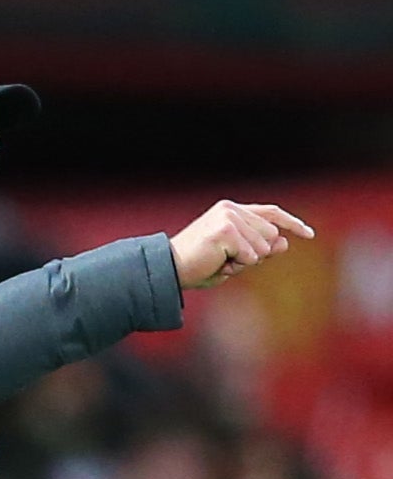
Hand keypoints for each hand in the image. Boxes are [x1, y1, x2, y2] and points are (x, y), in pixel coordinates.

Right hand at [170, 201, 312, 289]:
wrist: (169, 269)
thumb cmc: (199, 265)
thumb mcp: (235, 258)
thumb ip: (260, 249)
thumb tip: (284, 242)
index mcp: (231, 210)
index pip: (271, 213)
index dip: (292, 223)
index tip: (309, 235)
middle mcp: (231, 209)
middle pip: (270, 235)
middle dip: (257, 254)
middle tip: (228, 261)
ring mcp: (229, 218)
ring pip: (263, 247)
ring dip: (245, 262)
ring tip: (220, 262)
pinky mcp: (226, 230)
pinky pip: (251, 256)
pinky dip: (237, 265)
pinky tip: (218, 263)